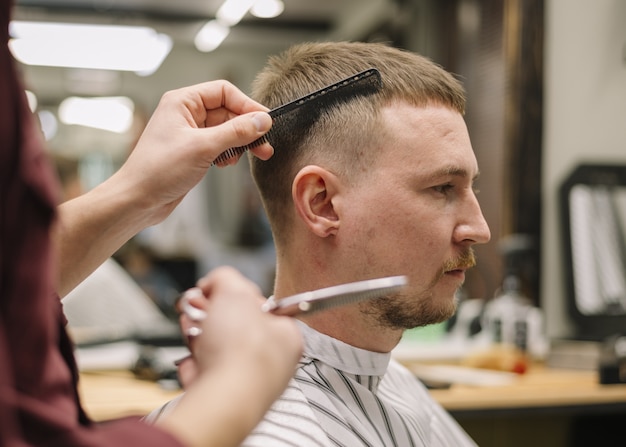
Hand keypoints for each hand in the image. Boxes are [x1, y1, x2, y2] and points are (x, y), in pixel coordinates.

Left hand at [108, 80, 273, 224]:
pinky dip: (229, 153)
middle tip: (264, 145)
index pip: (224, 92)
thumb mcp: (203, 147)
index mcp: (182, 102)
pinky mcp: (193, 151)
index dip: (247, 105)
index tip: (265, 121)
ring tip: (253, 156)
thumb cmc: (158, 170)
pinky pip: (220, 145)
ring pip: (226, 130)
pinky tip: (227, 163)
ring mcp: (190, 133)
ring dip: (240, 142)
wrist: (138, 200)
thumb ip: (236, 132)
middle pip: (228, 112)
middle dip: (247, 128)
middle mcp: (186, 114)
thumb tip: (262, 120)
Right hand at [177, 267, 301, 390]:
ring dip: (198, 331)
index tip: (216, 290)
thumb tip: (214, 282)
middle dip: (210, 311)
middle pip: (235, 325)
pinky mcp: (224, 396)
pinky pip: (206, 369)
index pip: (261, 306)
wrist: (223, 397)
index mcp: (286, 334)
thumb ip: (225, 277)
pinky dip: (194, 359)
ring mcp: (247, 379)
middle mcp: (271, 360)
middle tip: (198, 305)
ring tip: (191, 324)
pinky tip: (193, 354)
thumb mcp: (235, 291)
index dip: (235, 294)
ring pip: (217, 346)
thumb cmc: (241, 349)